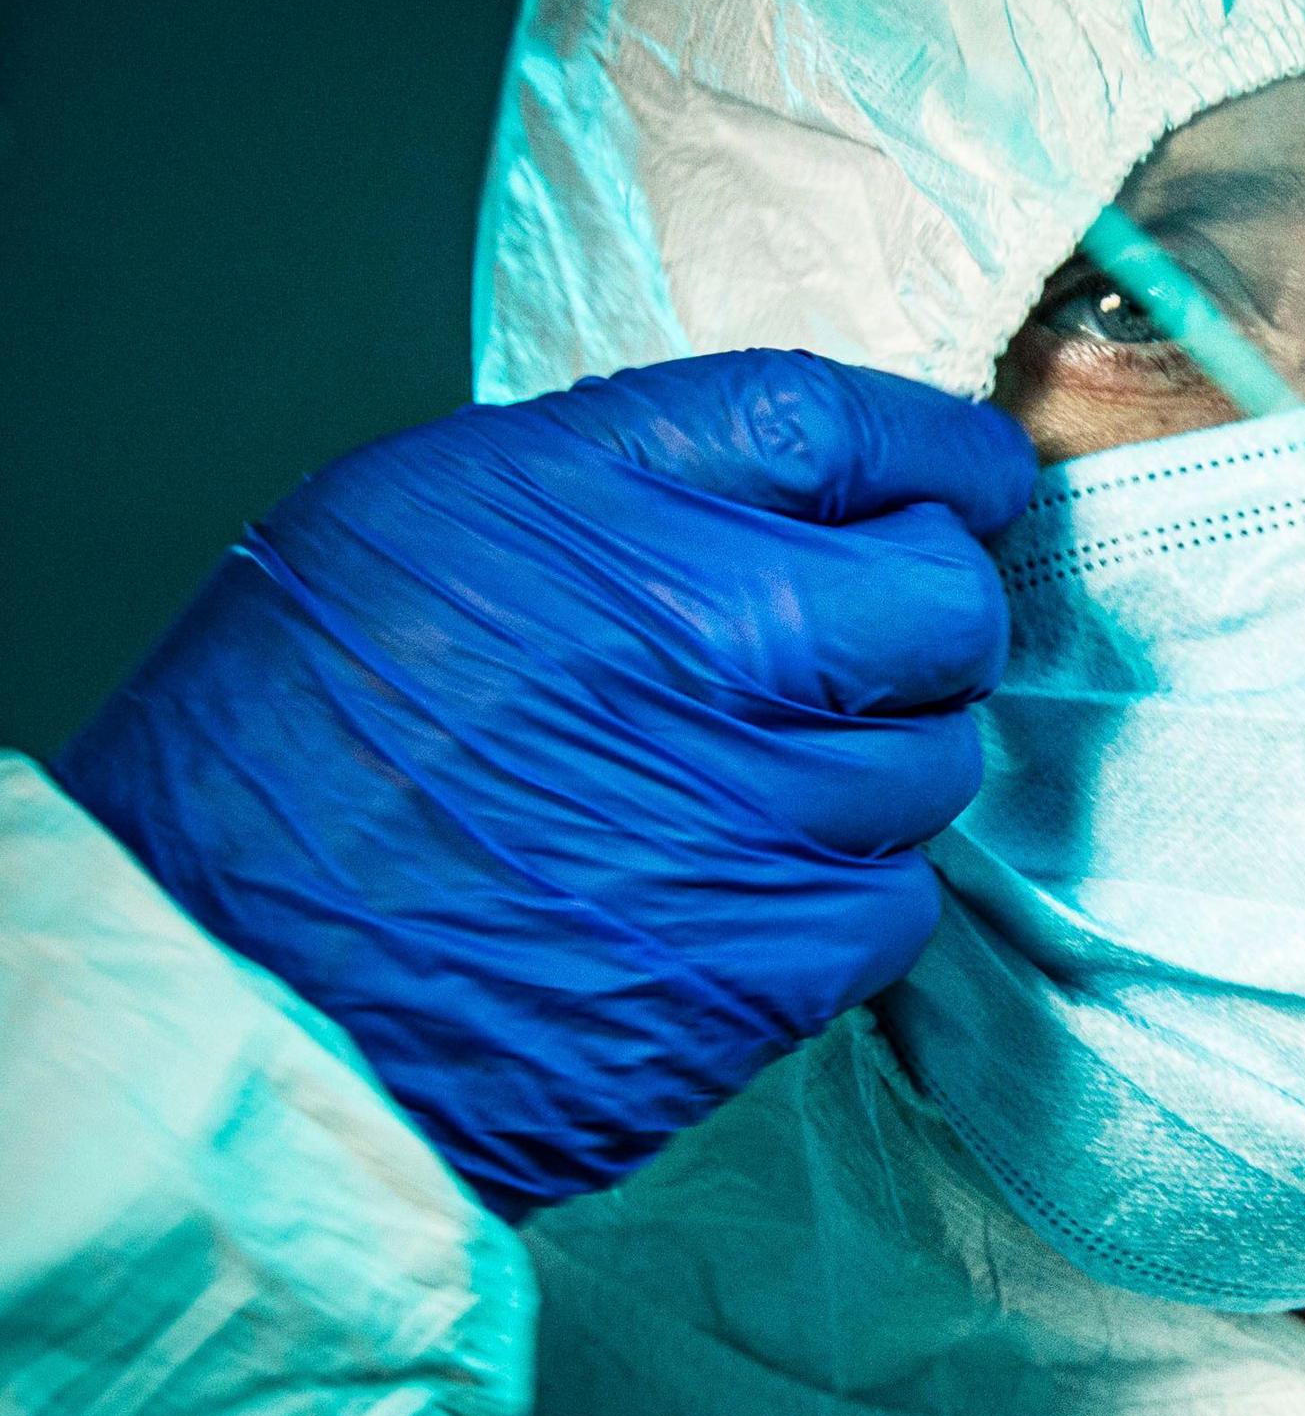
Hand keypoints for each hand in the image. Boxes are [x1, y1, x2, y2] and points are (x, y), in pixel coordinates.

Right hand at [55, 351, 1037, 1215]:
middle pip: (946, 596)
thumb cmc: (282, 764)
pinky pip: (900, 899)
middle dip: (928, 616)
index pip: (848, 428)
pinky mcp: (784, 955)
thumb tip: (790, 490)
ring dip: (878, 766)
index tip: (967, 478)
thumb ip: (620, 488)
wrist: (227, 987)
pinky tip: (738, 892)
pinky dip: (847, 896)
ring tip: (748, 789)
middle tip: (862, 649)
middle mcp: (708, 635)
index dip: (937, 453)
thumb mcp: (410, 527)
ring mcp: (764, 805)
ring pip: (940, 757)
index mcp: (598, 503)